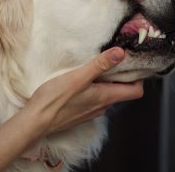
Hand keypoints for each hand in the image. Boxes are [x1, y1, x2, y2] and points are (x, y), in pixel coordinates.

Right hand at [25, 47, 143, 133]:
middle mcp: (102, 107)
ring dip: (105, 82)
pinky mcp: (79, 113)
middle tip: (113, 59)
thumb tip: (121, 53)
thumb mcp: (79, 77)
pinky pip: (93, 100)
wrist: (36, 121)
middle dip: (120, 76)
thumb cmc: (56, 99)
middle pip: (121, 92)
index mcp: (106, 97)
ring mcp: (90, 111)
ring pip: (106, 95)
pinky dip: (92, 89)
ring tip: (95, 67)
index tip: (133, 64)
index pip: (135, 91)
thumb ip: (100, 65)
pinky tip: (80, 81)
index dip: (138, 78)